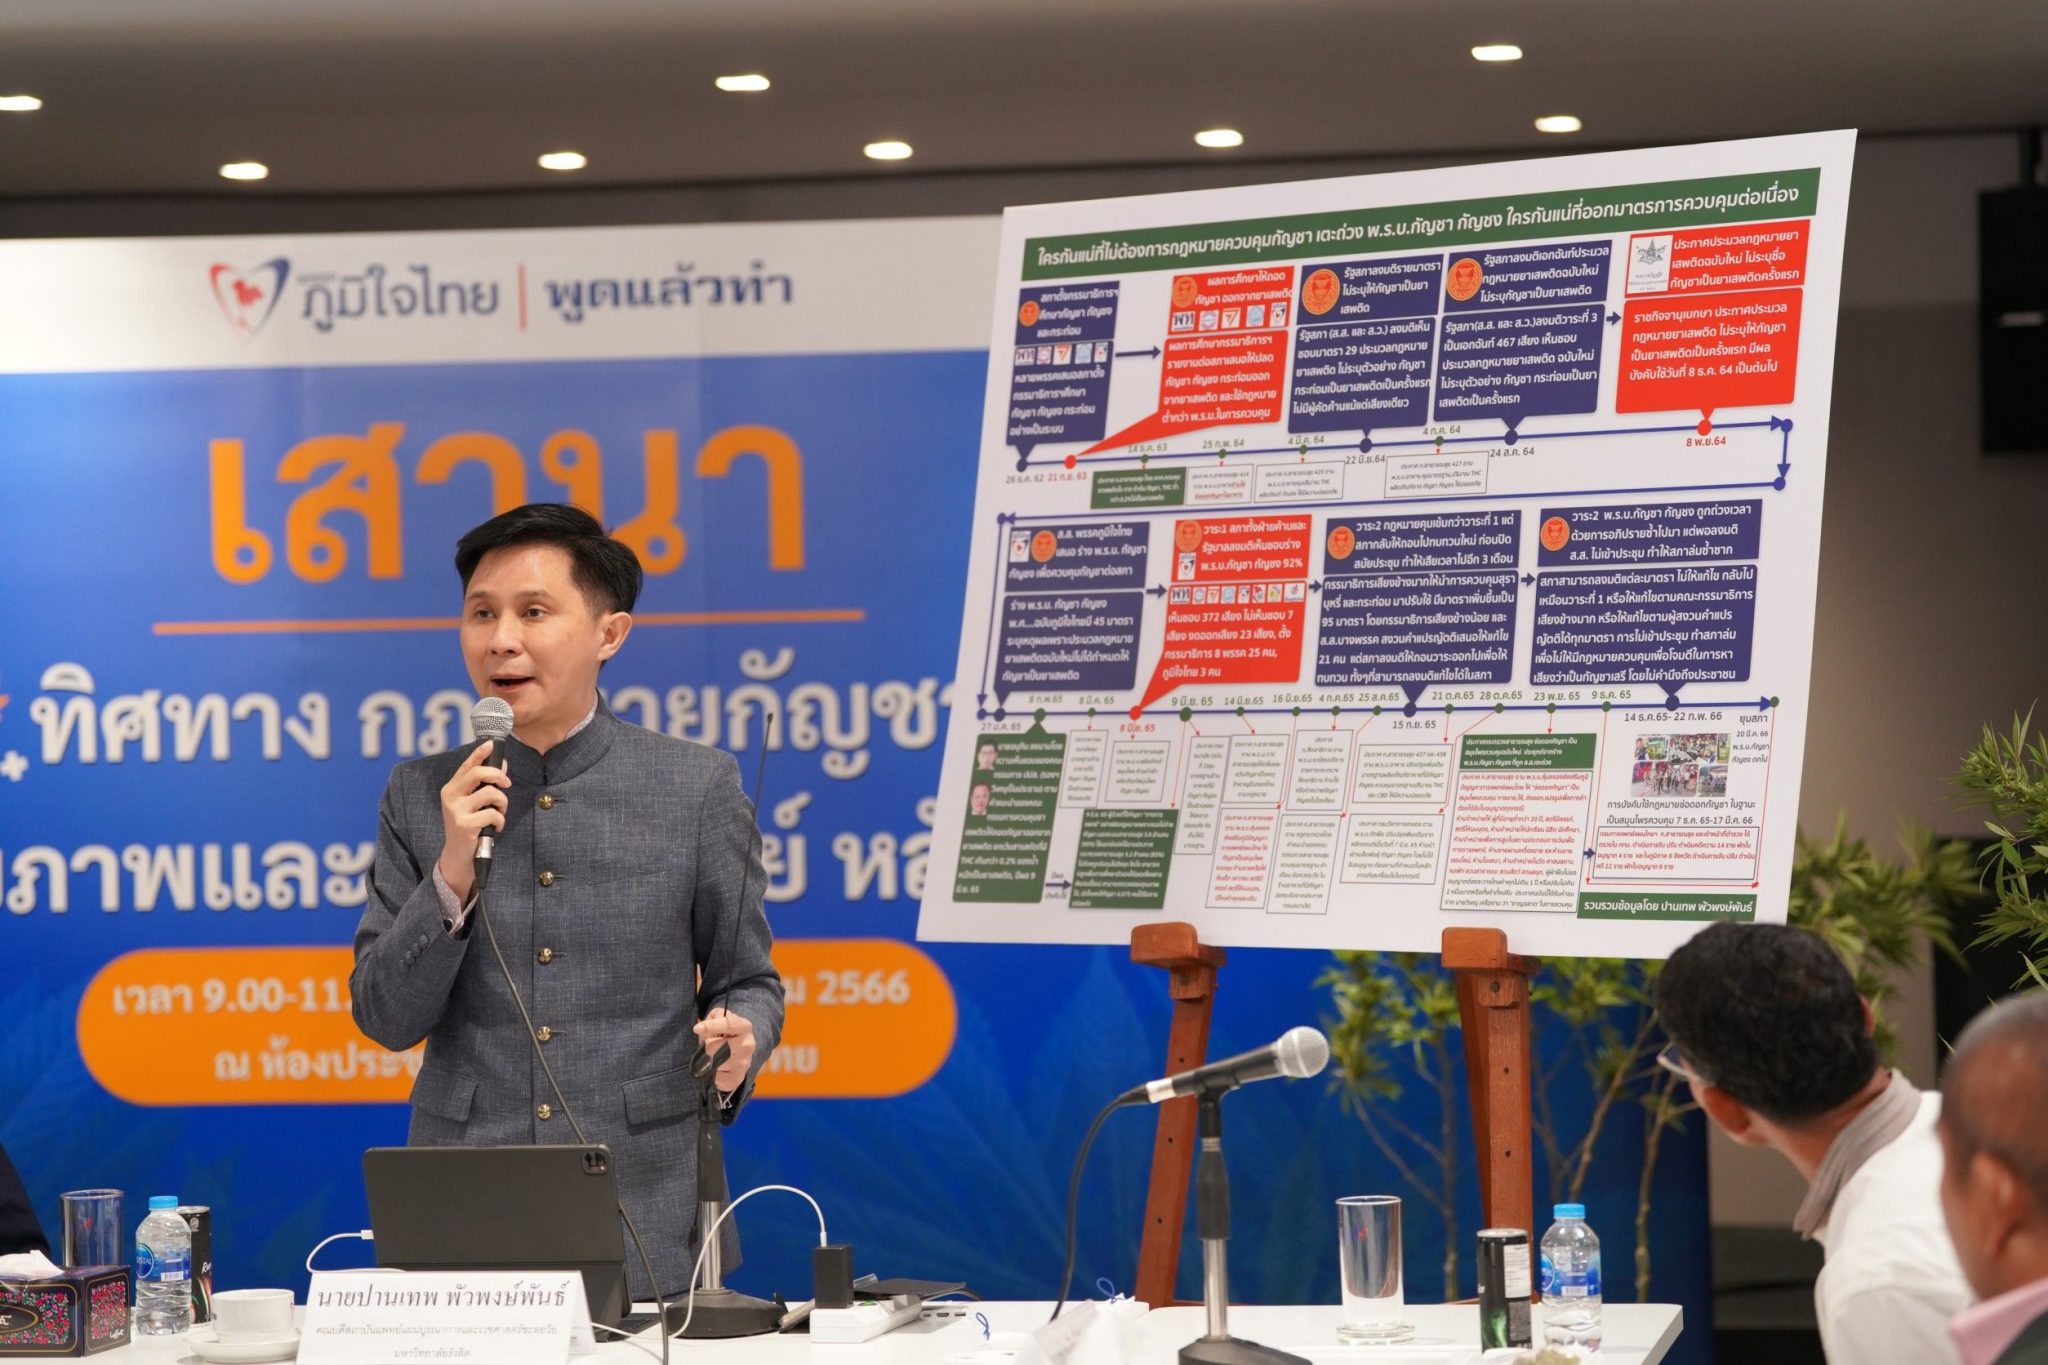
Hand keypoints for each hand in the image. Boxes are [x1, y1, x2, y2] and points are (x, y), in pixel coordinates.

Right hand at [437, 740, 509, 900]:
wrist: (459, 855)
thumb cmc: (468, 826)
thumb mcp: (473, 804)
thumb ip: (484, 786)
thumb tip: (501, 766)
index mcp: (451, 789)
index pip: (466, 766)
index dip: (479, 753)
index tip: (491, 744)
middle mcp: (450, 796)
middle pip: (478, 773)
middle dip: (498, 775)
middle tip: (506, 784)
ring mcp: (456, 810)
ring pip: (490, 793)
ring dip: (502, 803)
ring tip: (500, 812)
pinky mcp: (465, 825)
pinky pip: (493, 814)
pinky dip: (500, 820)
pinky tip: (495, 827)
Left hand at [693, 1008, 755, 1093]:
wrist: (738, 1052)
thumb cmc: (724, 1032)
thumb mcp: (719, 1018)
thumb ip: (714, 1017)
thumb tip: (702, 1028)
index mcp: (744, 1027)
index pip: (728, 1024)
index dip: (712, 1026)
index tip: (697, 1028)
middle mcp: (748, 1045)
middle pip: (714, 1047)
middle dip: (706, 1046)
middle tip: (709, 1044)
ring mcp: (744, 1063)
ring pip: (713, 1063)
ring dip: (709, 1060)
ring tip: (715, 1056)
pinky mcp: (737, 1078)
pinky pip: (715, 1077)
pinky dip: (712, 1073)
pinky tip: (718, 1067)